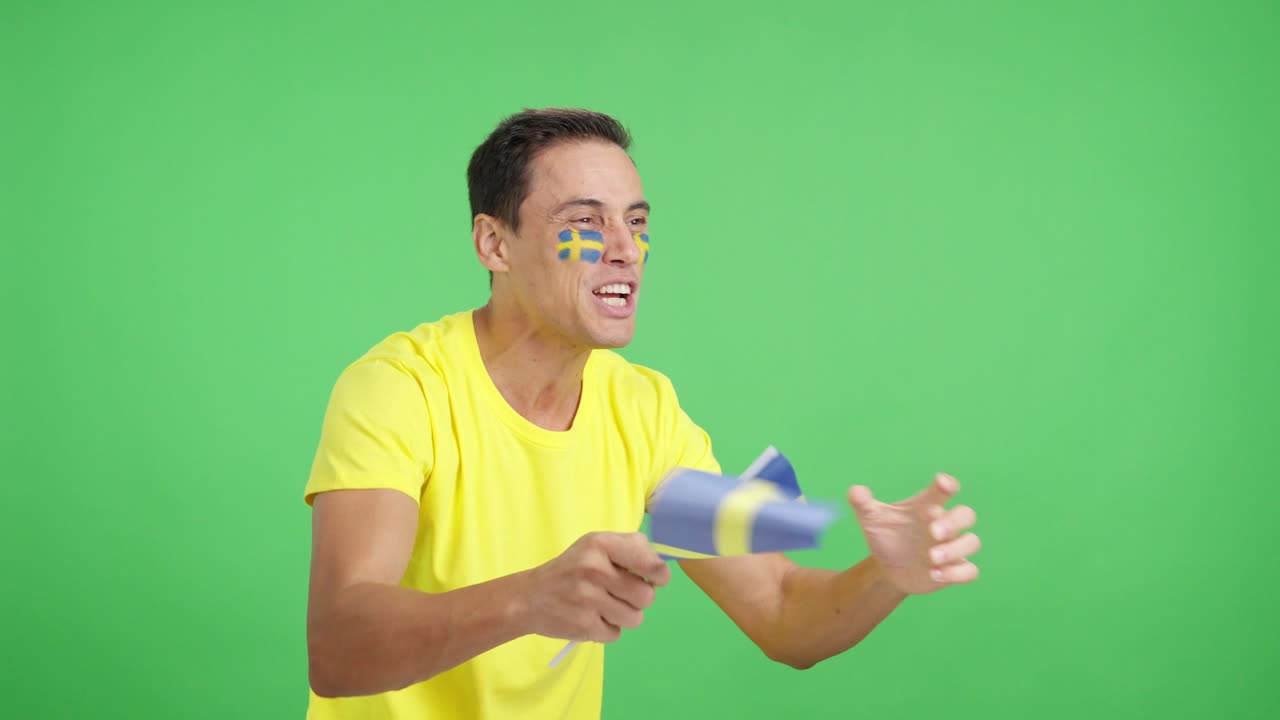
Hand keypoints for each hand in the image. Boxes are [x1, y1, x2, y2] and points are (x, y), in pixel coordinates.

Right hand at [520, 532, 670, 642]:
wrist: (529, 597)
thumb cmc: (571, 570)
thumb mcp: (595, 547)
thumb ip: (629, 550)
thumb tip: (661, 569)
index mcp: (601, 544)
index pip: (651, 563)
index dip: (659, 575)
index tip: (655, 579)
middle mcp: (595, 569)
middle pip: (647, 596)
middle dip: (639, 599)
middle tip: (621, 594)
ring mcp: (588, 599)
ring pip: (635, 618)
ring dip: (625, 616)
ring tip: (605, 607)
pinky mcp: (583, 625)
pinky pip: (616, 634)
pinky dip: (608, 629)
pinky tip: (592, 618)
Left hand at [848, 473, 980, 594]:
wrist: (888, 567)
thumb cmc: (886, 536)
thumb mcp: (871, 519)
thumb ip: (862, 504)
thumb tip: (855, 491)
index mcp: (926, 508)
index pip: (943, 491)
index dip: (947, 485)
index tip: (943, 484)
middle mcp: (944, 525)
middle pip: (966, 515)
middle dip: (954, 522)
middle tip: (933, 532)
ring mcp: (952, 547)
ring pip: (972, 542)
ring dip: (955, 549)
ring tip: (931, 559)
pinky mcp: (954, 569)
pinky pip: (970, 570)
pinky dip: (957, 573)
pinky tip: (935, 575)